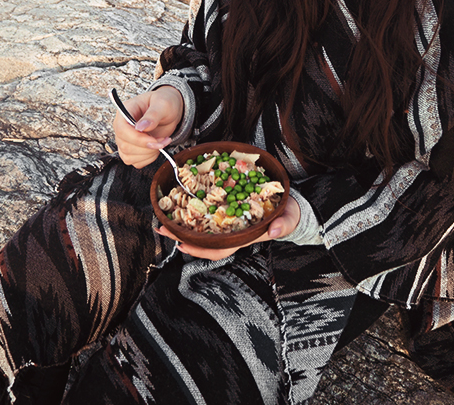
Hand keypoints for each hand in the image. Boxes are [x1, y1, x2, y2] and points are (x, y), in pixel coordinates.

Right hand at [113, 86, 183, 168]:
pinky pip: (135, 162)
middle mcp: (122, 127)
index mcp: (125, 112)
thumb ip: (152, 115)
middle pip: (125, 146)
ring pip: (129, 156)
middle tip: (163, 139)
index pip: (121, 130)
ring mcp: (125, 139)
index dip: (137, 139)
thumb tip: (141, 127)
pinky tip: (156, 149)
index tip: (154, 140)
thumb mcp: (162, 104)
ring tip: (161, 142)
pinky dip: (148, 159)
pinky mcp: (132, 149)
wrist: (170, 110)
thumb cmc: (164, 102)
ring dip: (149, 154)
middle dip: (147, 147)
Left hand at [159, 193, 301, 260]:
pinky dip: (193, 211)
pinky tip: (181, 204)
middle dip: (182, 236)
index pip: (219, 250)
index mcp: (243, 238)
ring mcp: (229, 223)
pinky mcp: (228, 211)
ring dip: (183, 224)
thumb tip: (275, 230)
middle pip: (203, 241)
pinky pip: (207, 215)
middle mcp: (232, 233)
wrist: (290, 207)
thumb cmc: (288, 215)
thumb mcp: (289, 218)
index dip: (200, 249)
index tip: (183, 244)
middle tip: (163, 228)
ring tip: (165, 218)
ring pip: (202, 229)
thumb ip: (284, 224)